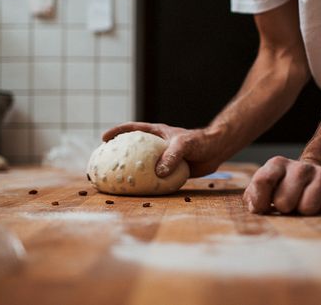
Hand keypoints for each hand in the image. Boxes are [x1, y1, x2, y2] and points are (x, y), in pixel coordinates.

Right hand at [103, 122, 222, 177]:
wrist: (216, 151)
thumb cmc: (200, 142)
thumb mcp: (184, 145)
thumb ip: (171, 156)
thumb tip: (158, 172)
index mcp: (156, 133)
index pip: (133, 129)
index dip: (117, 132)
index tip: (104, 139)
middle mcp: (156, 145)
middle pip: (132, 149)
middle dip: (117, 154)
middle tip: (104, 163)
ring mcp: (161, 159)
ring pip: (141, 165)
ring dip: (130, 171)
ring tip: (116, 180)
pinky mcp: (168, 171)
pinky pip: (154, 178)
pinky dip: (146, 183)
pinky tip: (140, 191)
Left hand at [243, 156, 320, 214]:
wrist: (313, 179)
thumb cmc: (282, 189)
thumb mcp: (263, 190)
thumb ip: (253, 197)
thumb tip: (255, 207)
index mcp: (277, 164)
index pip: (263, 181)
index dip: (260, 202)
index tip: (262, 208)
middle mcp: (300, 166)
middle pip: (285, 201)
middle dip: (284, 209)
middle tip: (288, 205)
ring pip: (307, 207)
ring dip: (302, 212)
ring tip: (301, 204)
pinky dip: (320, 211)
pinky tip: (317, 203)